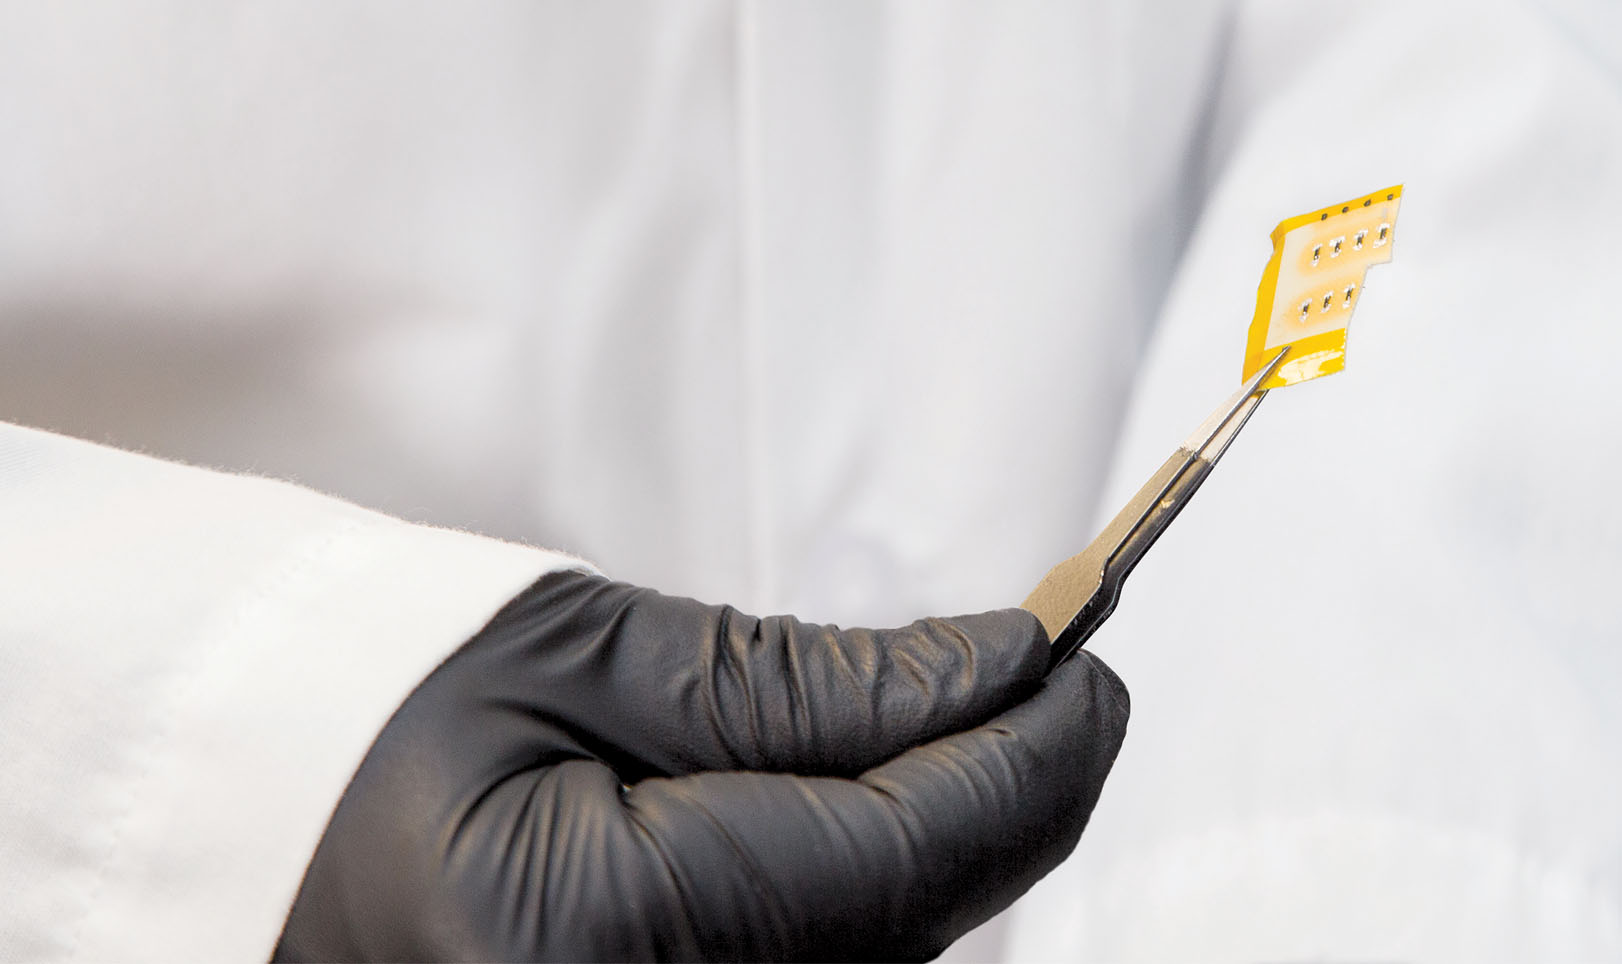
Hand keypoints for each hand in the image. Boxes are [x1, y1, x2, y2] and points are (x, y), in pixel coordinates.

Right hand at [273, 571, 1128, 960]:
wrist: (252, 812)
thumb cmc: (381, 710)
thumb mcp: (587, 656)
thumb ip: (806, 685)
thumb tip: (997, 667)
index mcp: (597, 938)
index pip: (908, 852)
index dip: (1031, 745)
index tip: (1091, 654)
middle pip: (924, 918)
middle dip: (1000, 785)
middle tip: (1038, 665)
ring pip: (892, 948)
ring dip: (944, 834)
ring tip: (939, 720)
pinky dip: (875, 883)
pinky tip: (854, 804)